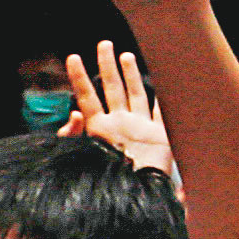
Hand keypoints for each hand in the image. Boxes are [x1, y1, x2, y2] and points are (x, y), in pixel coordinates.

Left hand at [59, 45, 169, 174]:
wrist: (136, 194)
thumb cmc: (107, 178)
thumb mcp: (81, 155)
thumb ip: (73, 135)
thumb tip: (74, 113)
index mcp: (99, 128)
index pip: (87, 96)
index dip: (79, 77)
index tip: (73, 57)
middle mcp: (119, 123)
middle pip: (112, 88)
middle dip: (107, 65)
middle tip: (104, 44)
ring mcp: (139, 127)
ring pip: (135, 94)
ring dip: (131, 74)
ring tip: (126, 55)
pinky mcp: (160, 135)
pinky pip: (161, 111)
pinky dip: (164, 96)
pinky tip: (165, 81)